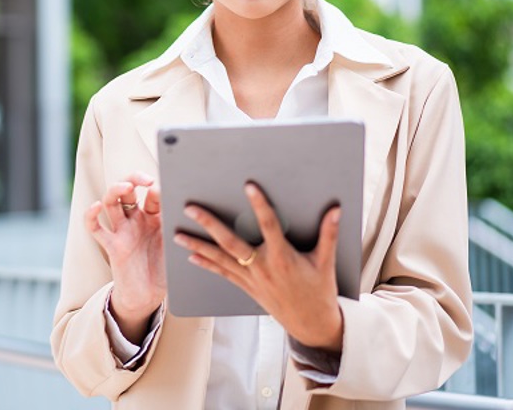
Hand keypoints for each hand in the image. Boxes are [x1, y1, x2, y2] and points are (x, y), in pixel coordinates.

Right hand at [86, 174, 164, 342]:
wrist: (149, 297)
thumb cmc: (165, 270)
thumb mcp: (177, 246)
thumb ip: (180, 228)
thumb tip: (190, 210)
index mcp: (154, 217)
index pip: (153, 194)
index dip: (158, 188)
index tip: (168, 186)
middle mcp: (136, 220)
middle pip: (128, 190)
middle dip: (135, 178)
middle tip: (146, 180)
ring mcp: (122, 231)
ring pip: (111, 202)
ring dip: (116, 190)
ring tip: (126, 186)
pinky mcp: (111, 246)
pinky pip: (96, 228)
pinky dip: (91, 216)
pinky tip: (95, 206)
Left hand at [173, 183, 343, 351]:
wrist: (311, 324)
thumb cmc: (319, 292)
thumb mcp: (326, 262)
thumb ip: (329, 234)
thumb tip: (335, 209)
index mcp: (282, 257)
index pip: (269, 225)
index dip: (260, 204)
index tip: (249, 186)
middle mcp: (262, 267)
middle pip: (230, 242)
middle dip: (209, 224)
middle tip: (191, 208)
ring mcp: (251, 279)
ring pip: (219, 258)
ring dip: (197, 245)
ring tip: (177, 233)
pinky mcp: (247, 287)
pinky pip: (222, 273)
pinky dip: (206, 263)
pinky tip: (191, 255)